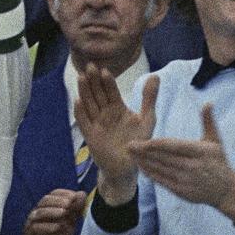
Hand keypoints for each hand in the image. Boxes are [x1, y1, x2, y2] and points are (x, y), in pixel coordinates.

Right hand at [14, 189, 87, 234]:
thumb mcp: (68, 225)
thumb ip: (75, 212)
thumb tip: (82, 194)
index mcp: (47, 208)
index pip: (53, 194)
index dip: (64, 193)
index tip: (75, 196)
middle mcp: (38, 212)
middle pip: (45, 200)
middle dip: (58, 201)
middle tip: (69, 204)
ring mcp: (32, 224)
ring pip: (39, 212)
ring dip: (52, 211)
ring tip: (64, 213)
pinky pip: (35, 228)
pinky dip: (47, 227)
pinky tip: (57, 227)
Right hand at [75, 64, 157, 204]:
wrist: (129, 167)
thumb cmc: (139, 142)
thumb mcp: (147, 119)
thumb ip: (149, 98)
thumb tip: (156, 75)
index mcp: (117, 107)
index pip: (111, 90)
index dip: (107, 81)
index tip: (104, 69)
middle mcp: (105, 112)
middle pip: (98, 94)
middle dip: (93, 81)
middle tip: (90, 66)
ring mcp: (96, 123)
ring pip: (89, 104)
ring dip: (85, 91)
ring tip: (82, 77)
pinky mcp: (90, 135)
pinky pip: (84, 122)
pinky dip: (80, 112)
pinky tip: (78, 101)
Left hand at [129, 103, 234, 219]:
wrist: (226, 191)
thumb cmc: (218, 161)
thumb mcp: (215, 140)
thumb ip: (208, 121)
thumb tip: (208, 102)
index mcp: (199, 152)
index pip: (173, 146)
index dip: (156, 144)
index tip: (142, 139)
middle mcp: (192, 166)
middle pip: (164, 158)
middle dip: (144, 152)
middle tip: (128, 144)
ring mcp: (186, 180)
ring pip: (161, 169)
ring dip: (144, 162)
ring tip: (130, 154)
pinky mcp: (182, 191)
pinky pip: (163, 181)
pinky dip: (150, 174)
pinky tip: (140, 166)